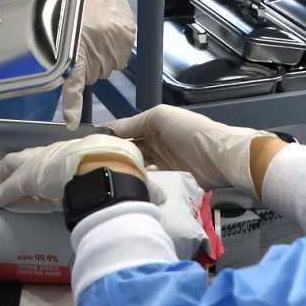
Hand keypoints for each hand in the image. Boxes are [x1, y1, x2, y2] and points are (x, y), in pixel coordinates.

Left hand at [0, 133, 156, 207]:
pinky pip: (11, 187)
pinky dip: (1, 193)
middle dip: (16, 166)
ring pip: (16, 169)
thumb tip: (162, 199)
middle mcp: (57, 153)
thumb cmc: (121, 168)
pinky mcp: (28, 178)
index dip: (47, 165)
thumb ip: (143, 188)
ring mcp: (42, 164)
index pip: (58, 158)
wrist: (108, 166)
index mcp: (78, 153)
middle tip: (2, 174)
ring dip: (3, 179)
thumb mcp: (133, 176)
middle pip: (30, 158)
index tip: (40, 172)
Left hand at [59, 0, 134, 126]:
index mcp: (76, 43)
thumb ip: (64, 52)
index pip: (73, 79)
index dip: (71, 103)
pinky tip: (107, 34)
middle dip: (86, 66)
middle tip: (81, 44)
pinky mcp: (128, 35)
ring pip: (107, 67)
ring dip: (101, 58)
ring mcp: (116, 41)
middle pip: (92, 75)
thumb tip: (68, 76)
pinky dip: (113, 50)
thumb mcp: (57, 23)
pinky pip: (120, 57)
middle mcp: (98, 44)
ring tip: (94, 34)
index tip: (71, 121)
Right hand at [108, 105, 275, 193]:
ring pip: (136, 167)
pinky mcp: (168, 180)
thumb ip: (133, 123)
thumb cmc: (188, 131)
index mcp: (151, 124)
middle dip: (114, 157)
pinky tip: (126, 187)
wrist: (218, 156)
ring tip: (107, 180)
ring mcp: (161, 163)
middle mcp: (153, 143)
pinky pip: (148, 181)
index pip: (123, 130)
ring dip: (126, 171)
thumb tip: (107, 130)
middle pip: (128, 151)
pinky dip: (139, 182)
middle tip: (93, 168)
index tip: (87, 147)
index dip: (107, 137)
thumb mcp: (159, 117)